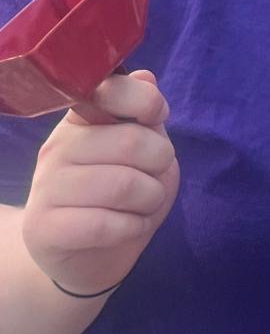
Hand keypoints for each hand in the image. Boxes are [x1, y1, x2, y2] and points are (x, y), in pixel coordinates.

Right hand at [21, 71, 179, 296]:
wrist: (90, 256)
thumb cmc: (123, 196)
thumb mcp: (145, 151)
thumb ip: (144, 116)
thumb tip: (146, 77)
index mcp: (80, 121)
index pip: (111, 90)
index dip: (147, 103)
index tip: (157, 119)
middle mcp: (57, 148)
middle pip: (131, 142)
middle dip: (161, 164)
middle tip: (156, 178)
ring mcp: (45, 188)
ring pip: (123, 185)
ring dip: (150, 199)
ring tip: (144, 205)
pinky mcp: (43, 228)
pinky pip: (105, 225)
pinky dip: (132, 227)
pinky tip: (128, 228)